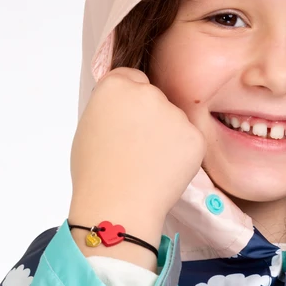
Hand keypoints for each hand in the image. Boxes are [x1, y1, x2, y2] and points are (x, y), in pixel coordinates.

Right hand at [69, 68, 205, 240]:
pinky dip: (183, 155)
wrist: (117, 206)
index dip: (131, 102)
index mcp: (116, 85)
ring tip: (149, 164)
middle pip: (156, 98)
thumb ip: (110, 107)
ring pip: (175, 120)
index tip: (129, 122)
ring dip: (168, 136)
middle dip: (151, 117)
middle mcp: (147, 92)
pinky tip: (165, 171)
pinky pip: (190, 141)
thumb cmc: (95, 174)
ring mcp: (174, 114)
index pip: (132, 79)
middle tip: (138, 149)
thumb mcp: (89, 126)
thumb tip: (125, 107)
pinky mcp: (195, 136)